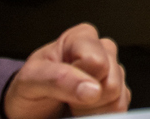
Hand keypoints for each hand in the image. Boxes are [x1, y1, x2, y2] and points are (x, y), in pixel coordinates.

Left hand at [2, 22, 128, 118]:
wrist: (29, 112)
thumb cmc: (28, 90)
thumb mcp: (31, 80)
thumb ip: (58, 79)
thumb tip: (93, 89)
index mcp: (82, 38)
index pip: (97, 62)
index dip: (78, 79)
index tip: (61, 86)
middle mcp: (102, 50)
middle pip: (111, 82)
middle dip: (87, 98)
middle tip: (66, 98)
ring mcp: (112, 72)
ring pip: (118, 97)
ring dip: (93, 110)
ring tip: (73, 105)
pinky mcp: (118, 94)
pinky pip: (120, 109)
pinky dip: (100, 115)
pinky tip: (83, 111)